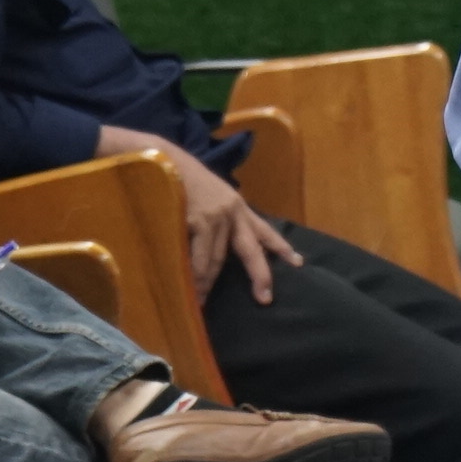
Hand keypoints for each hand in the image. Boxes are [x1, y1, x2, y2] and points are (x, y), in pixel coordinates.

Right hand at [168, 145, 302, 304]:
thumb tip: (217, 250)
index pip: (264, 229)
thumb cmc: (183, 180)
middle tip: (265, 298)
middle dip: (260, 276)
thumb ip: (219, 220)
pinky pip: (195, 258)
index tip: (298, 262)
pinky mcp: (196, 221)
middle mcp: (232, 211)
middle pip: (250, 250)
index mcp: (237, 206)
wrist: (162, 159)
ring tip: (202, 302)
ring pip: (216, 261)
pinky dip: (192, 275)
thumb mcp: (210, 196)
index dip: (281, 247)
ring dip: (207, 285)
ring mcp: (215, 217)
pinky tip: (188, 288)